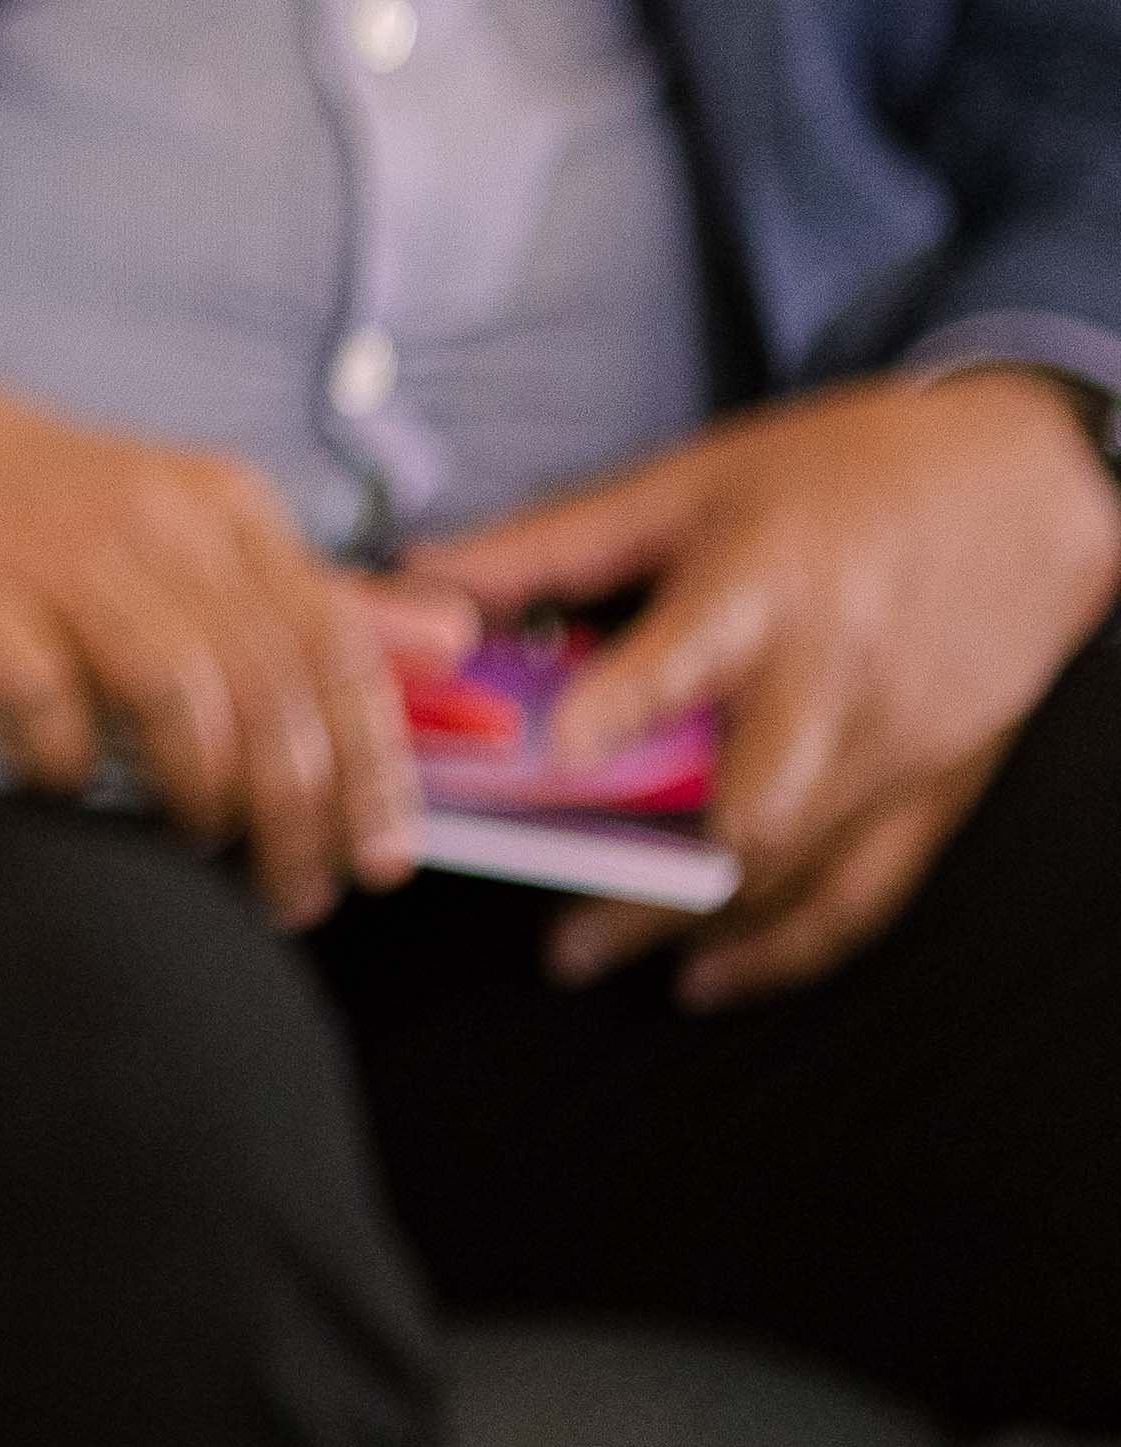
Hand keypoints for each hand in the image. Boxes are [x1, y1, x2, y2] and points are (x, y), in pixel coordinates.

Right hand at [0, 377, 472, 922]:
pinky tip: (69, 786)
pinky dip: (69, 759)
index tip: (381, 858)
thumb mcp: (188, 532)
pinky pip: (44, 696)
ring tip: (196, 847)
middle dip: (297, 812)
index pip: (337, 651)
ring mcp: (56, 553)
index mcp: (223, 511)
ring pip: (180, 694)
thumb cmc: (36, 513)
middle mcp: (155, 522)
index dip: (373, 769)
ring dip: (201, 794)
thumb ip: (313, 595)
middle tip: (292, 890)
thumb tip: (454, 636)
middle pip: (270, 688)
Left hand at [411, 369, 1120, 996]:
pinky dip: (787, 948)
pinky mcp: (935, 788)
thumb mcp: (688, 480)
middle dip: (651, 870)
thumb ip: (551, 543)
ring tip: (585, 951)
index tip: (558, 751)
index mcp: (765, 585)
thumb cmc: (844, 471)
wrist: (1028, 486)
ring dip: (691, 923)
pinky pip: (865, 893)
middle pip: (751, 801)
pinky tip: (709, 974)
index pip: (691, 654)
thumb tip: (417, 579)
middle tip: (547, 907)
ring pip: (797, 868)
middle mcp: (834, 677)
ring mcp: (893, 745)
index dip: (626, 704)